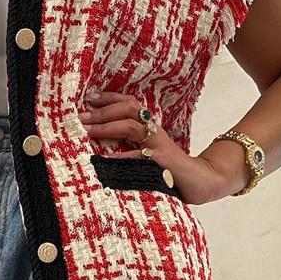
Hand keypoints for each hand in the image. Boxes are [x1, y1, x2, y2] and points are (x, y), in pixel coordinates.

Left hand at [77, 89, 243, 204]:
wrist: (200, 182)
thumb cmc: (168, 170)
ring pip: (131, 126)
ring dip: (107, 126)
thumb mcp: (147, 152)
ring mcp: (158, 145)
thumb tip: (99, 140)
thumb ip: (129, 145)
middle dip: (102, 111)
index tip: (89, 98)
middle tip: (80, 117)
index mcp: (150, 127)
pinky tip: (105, 160)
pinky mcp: (162, 162)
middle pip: (128, 109)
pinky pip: (138, 157)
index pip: (129, 103)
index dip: (109, 97)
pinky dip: (121, 157)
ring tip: (88, 131)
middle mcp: (154, 131)